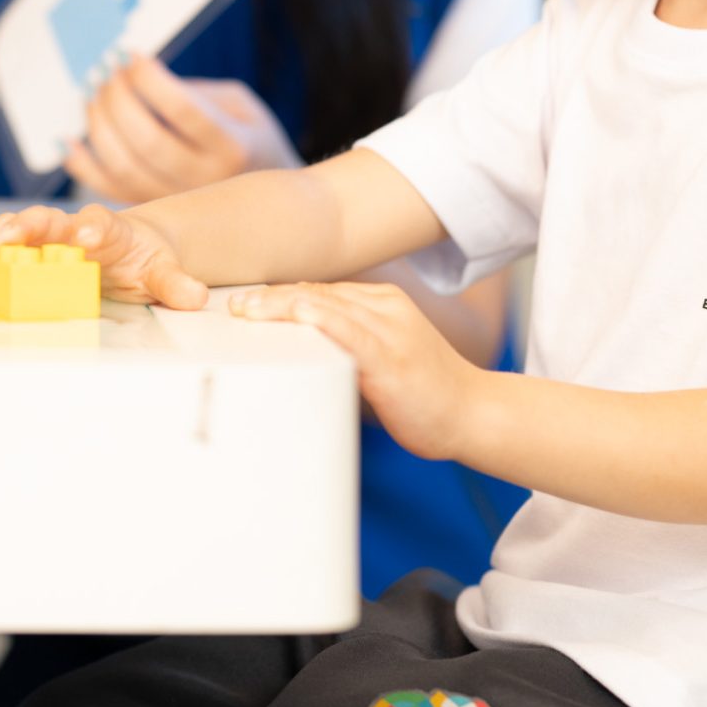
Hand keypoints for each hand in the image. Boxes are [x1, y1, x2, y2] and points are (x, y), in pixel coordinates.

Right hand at [0, 202, 208, 309]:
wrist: (127, 247)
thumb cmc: (143, 258)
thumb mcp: (164, 271)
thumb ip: (175, 283)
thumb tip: (195, 296)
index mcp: (106, 227)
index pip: (98, 221)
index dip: (90, 227)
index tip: (83, 236)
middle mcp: (67, 227)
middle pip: (43, 221)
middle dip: (24, 229)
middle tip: (8, 241)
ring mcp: (41, 240)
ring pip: (11, 234)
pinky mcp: (22, 256)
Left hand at [65, 59, 299, 203]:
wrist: (269, 204)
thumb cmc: (248, 138)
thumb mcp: (239, 104)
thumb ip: (193, 92)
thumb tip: (136, 77)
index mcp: (233, 147)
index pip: (183, 111)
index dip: (149, 80)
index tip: (130, 55)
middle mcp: (206, 181)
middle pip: (147, 141)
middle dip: (118, 100)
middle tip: (107, 72)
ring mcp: (178, 203)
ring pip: (124, 168)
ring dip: (98, 127)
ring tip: (93, 96)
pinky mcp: (154, 211)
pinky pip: (109, 191)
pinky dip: (82, 167)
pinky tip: (68, 141)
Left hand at [230, 281, 480, 461]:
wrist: (473, 415)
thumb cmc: (424, 394)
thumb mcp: (380, 359)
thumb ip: (347, 348)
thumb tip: (300, 354)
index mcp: (381, 304)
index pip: (320, 291)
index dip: (280, 296)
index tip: (245, 303)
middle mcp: (385, 308)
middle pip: (316, 293)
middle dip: (271, 299)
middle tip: (233, 306)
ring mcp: (391, 331)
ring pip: (327, 306)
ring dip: (282, 307)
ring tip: (246, 311)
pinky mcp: (393, 358)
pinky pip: (352, 333)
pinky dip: (322, 321)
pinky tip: (298, 316)